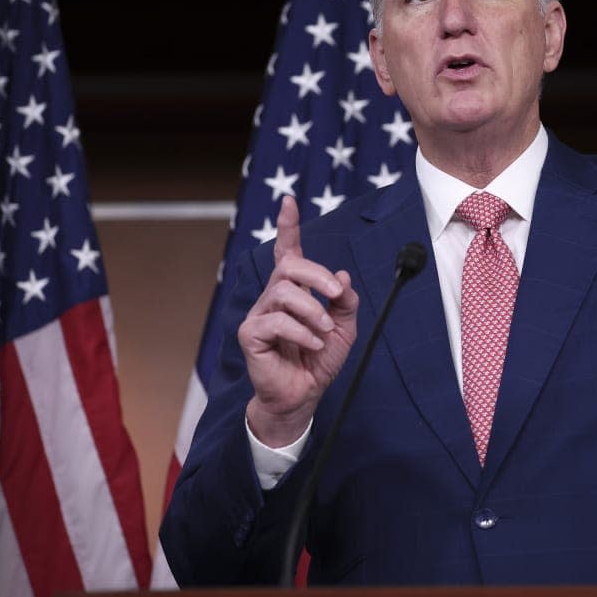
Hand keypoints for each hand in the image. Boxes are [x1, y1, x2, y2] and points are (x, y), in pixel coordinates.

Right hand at [240, 196, 358, 446]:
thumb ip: (345, 301)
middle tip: (336, 295)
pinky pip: (276, 321)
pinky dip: (302, 332)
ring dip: (312, 310)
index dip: (288, 227)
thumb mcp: (344, 328)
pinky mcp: (251, 334)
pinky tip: (313, 345)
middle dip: (317, 275)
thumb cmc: (318, 360)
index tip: (289, 202)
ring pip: (284, 292)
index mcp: (294, 291)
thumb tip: (343, 275)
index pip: (287, 252)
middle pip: (289, 266)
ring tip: (324, 332)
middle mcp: (273, 297)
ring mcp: (260, 314)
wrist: (303, 395)